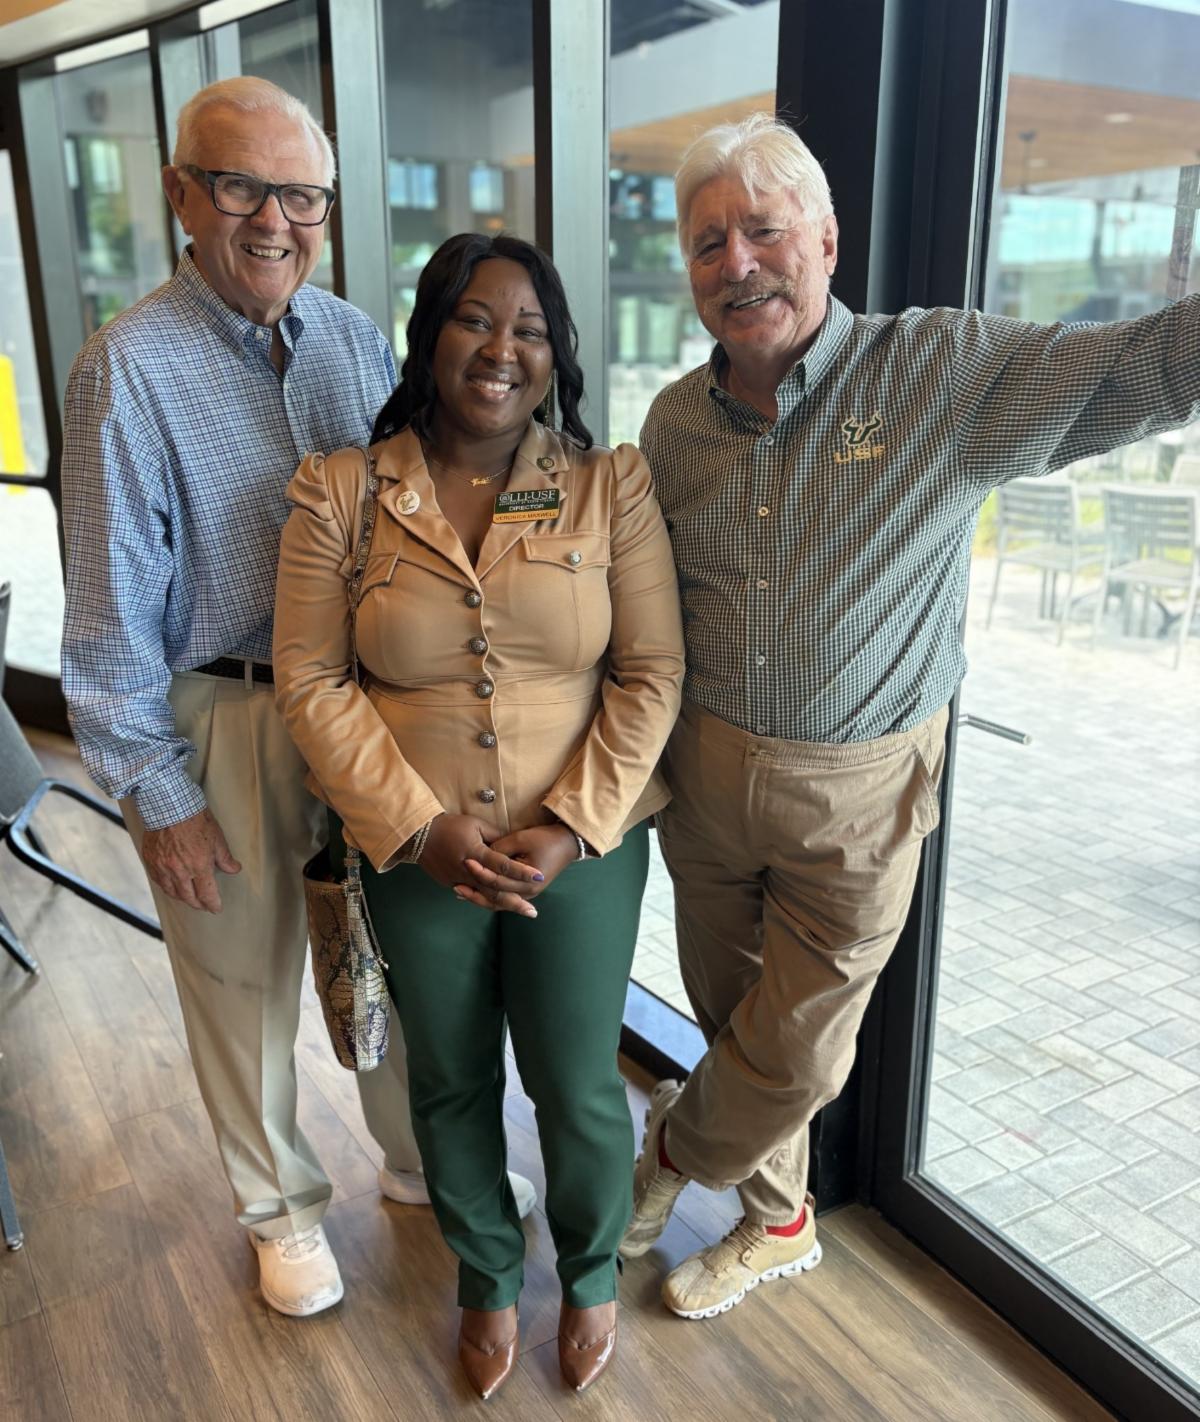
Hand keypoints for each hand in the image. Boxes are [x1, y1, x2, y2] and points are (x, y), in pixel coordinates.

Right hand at [141, 808, 240, 912]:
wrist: (169, 805)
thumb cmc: (195, 819)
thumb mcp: (217, 838)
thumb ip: (225, 858)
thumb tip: (234, 869)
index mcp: (199, 865)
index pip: (207, 893)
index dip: (213, 904)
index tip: (216, 908)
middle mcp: (179, 870)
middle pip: (189, 897)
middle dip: (198, 904)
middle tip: (204, 905)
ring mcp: (163, 867)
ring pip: (172, 892)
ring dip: (183, 898)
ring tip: (189, 899)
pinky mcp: (150, 861)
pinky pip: (159, 881)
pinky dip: (167, 887)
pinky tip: (172, 887)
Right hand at [418, 814, 544, 917]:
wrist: (420, 834)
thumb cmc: (450, 825)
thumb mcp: (475, 824)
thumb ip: (495, 836)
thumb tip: (512, 844)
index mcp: (476, 852)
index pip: (504, 864)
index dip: (522, 871)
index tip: (539, 876)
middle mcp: (468, 870)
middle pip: (495, 890)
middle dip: (516, 901)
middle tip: (533, 911)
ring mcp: (457, 879)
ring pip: (484, 897)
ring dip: (503, 905)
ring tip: (520, 911)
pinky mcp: (449, 883)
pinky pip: (470, 894)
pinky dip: (485, 901)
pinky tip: (499, 906)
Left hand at [455, 824, 578, 914]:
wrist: (566, 843)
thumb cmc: (544, 839)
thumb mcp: (521, 839)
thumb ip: (500, 849)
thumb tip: (480, 857)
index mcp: (528, 881)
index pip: (498, 880)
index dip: (480, 872)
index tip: (465, 862)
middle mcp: (527, 893)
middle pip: (495, 896)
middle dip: (475, 890)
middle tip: (454, 884)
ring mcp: (527, 894)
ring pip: (498, 902)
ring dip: (479, 898)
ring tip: (459, 891)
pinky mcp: (525, 891)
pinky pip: (503, 898)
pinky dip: (488, 896)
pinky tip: (473, 892)